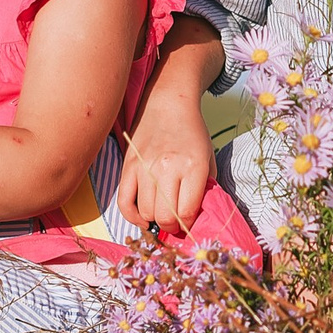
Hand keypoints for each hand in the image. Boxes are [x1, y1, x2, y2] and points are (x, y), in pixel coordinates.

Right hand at [118, 95, 212, 232]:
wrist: (168, 105)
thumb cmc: (192, 134)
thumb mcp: (209, 160)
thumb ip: (206, 189)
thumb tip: (197, 218)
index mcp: (192, 166)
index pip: (186, 212)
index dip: (188, 224)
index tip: (189, 222)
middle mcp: (167, 168)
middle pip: (165, 217)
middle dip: (172, 226)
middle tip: (176, 222)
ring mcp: (144, 167)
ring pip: (145, 212)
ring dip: (154, 219)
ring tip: (161, 213)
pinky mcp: (128, 167)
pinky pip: (124, 202)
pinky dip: (132, 216)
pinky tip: (142, 218)